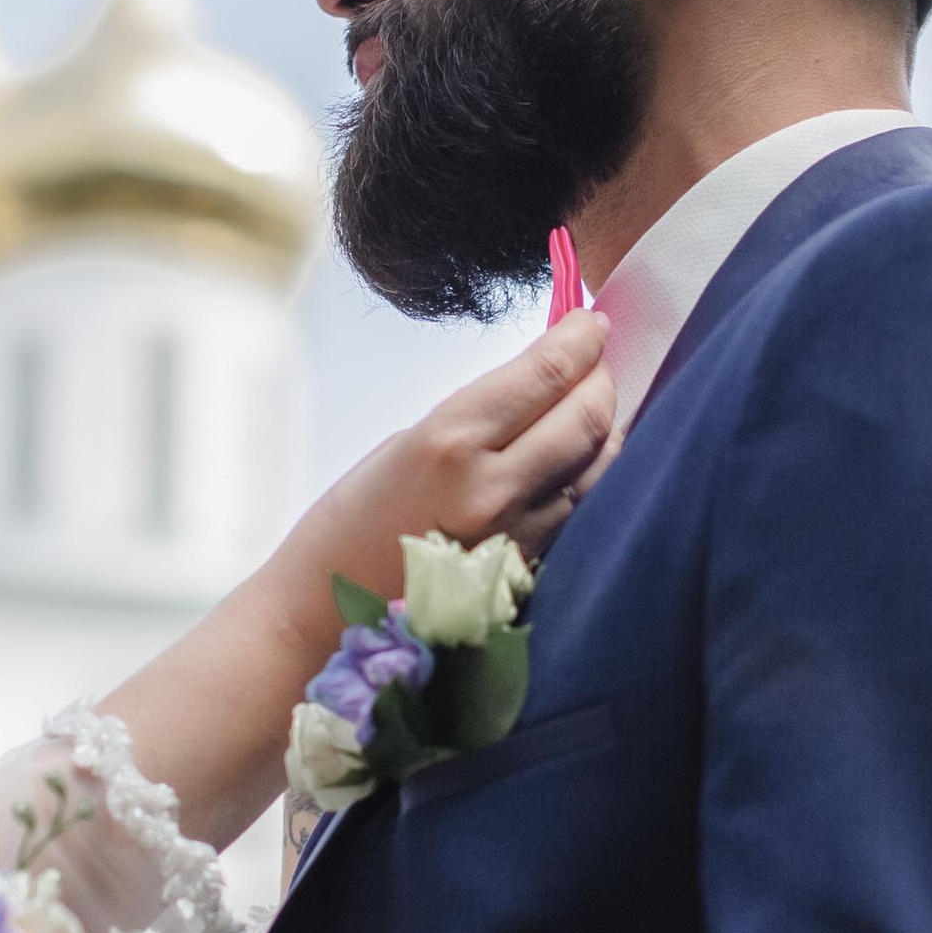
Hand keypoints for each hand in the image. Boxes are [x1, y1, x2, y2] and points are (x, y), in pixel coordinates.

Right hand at [270, 311, 617, 649]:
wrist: (327, 609)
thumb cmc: (358, 517)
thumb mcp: (411, 441)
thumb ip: (485, 413)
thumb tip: (552, 378)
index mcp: (449, 441)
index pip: (548, 374)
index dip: (582, 339)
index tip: (591, 323)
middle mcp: (492, 488)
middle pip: (588, 417)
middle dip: (600, 379)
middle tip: (594, 363)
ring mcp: (519, 536)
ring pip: (599, 465)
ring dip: (603, 428)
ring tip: (586, 409)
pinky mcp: (531, 570)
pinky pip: (583, 508)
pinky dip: (590, 475)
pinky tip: (578, 460)